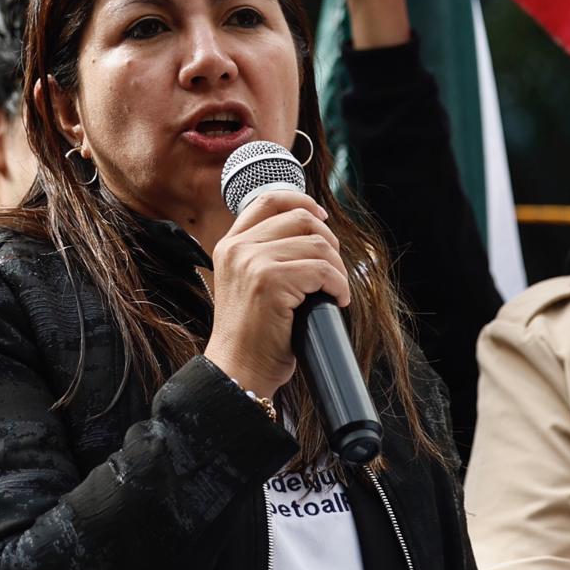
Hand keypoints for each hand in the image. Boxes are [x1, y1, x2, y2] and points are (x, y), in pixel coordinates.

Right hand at [203, 190, 350, 398]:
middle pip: (301, 218)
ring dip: (337, 269)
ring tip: (333, 291)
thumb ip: (266, 257)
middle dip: (328, 241)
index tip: (322, 217)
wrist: (238, 370)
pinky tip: (336, 301)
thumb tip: (313, 236)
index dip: (301, 201)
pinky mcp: (270, 281)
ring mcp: (252, 262)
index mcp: (230, 245)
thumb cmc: (252, 337)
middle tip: (333, 271)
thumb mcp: (250, 285)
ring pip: (318, 244)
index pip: (268, 200)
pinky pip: (323, 270)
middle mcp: (237, 248)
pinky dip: (339, 286)